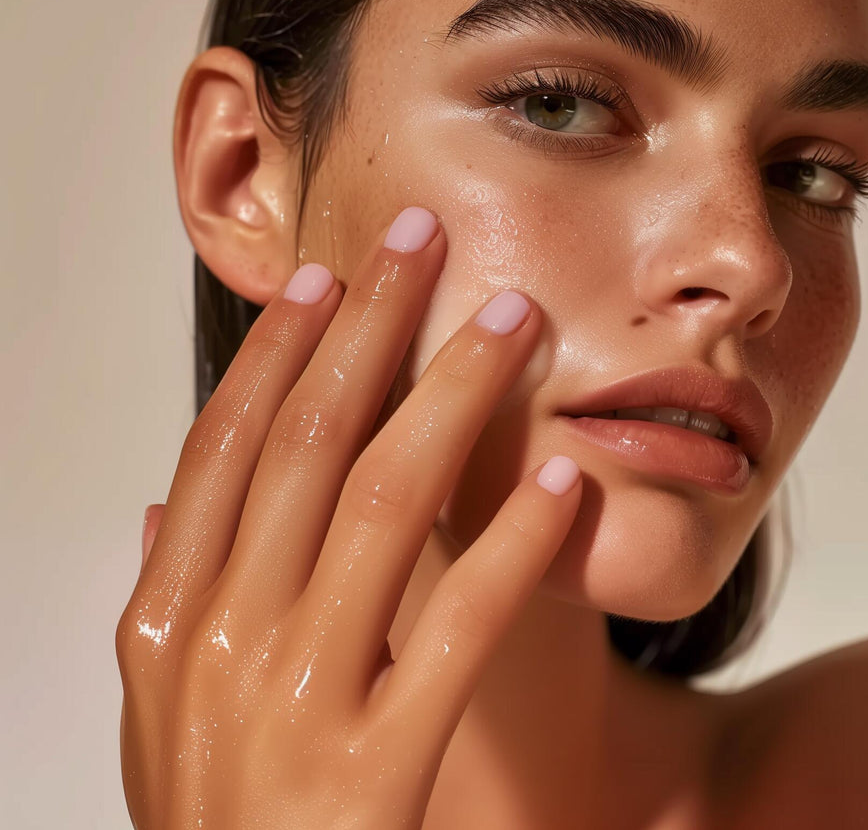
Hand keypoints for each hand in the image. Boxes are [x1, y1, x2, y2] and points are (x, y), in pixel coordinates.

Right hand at [116, 206, 581, 828]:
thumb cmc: (233, 818)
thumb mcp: (166, 714)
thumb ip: (167, 604)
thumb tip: (165, 507)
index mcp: (165, 624)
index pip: (226, 449)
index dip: (278, 353)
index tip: (327, 275)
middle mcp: (215, 649)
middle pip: (307, 443)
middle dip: (368, 327)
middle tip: (421, 239)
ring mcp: (289, 711)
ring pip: (382, 506)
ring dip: (452, 394)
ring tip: (512, 318)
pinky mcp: (370, 779)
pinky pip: (455, 631)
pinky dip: (512, 543)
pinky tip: (558, 475)